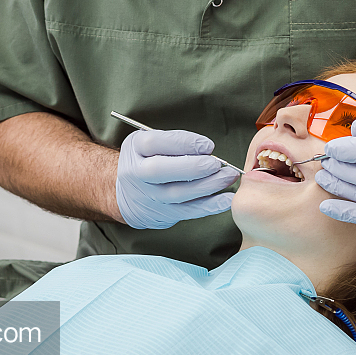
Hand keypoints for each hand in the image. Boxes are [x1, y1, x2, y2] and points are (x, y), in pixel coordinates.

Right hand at [115, 129, 239, 228]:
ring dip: (206, 186)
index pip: (154, 143)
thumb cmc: (148, 159)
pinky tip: (225, 200)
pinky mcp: (161, 213)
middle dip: (193, 167)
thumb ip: (174, 141)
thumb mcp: (152, 142)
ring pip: (176, 193)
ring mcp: (148, 195)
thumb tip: (207, 149)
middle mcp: (137, 173)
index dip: (183, 143)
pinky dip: (208, 206)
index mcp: (135, 148)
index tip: (208, 145)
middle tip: (217, 164)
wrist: (127, 191)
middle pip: (160, 171)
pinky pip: (186, 211)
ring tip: (228, 177)